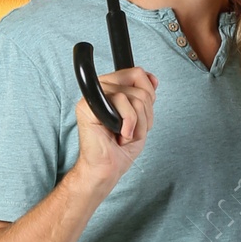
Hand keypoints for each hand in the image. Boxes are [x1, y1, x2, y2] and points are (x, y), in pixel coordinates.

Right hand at [70, 67, 156, 196]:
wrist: (106, 168)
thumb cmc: (120, 148)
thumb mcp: (141, 118)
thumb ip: (144, 96)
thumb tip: (153, 79)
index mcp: (112, 88)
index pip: (137, 73)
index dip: (148, 92)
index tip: (144, 111)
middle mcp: (102, 89)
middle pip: (140, 87)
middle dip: (144, 115)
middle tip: (131, 130)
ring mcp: (93, 97)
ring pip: (134, 97)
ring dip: (138, 123)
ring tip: (124, 135)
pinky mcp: (88, 106)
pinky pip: (122, 102)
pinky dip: (129, 124)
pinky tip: (119, 135)